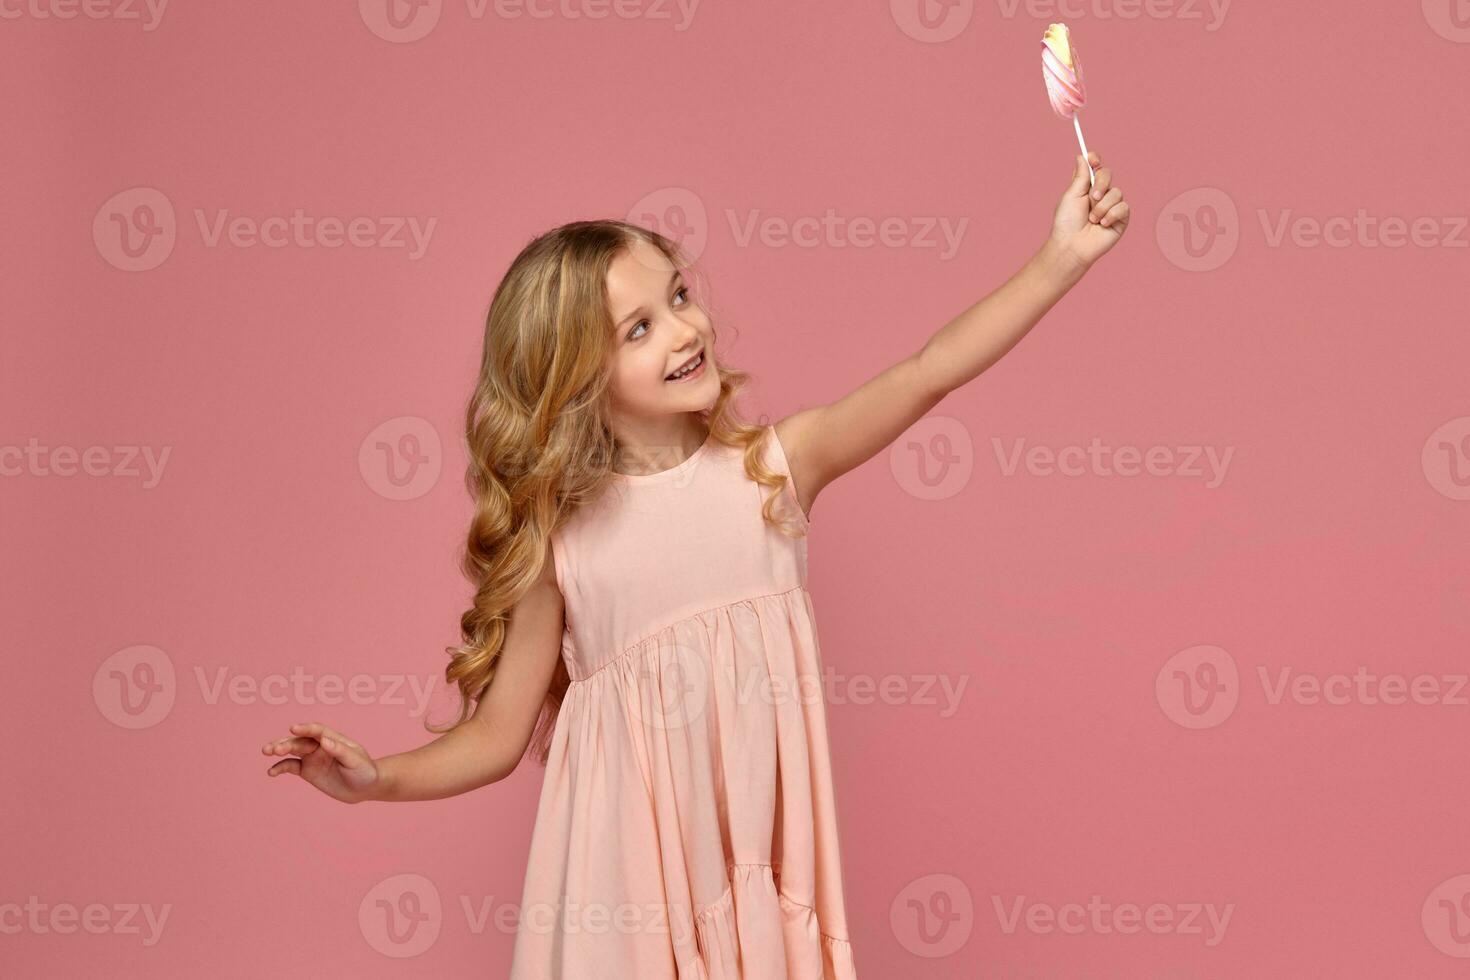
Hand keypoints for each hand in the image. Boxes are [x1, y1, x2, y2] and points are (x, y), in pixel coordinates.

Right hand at [262, 722, 381, 803]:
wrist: (364, 788)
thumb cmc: (364, 771)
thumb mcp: (355, 761)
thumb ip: (340, 750)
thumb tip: (324, 741)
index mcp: (333, 739)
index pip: (317, 731)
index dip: (306, 729)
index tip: (294, 729)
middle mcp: (320, 745)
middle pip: (301, 741)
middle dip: (287, 743)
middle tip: (274, 749)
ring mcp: (312, 757)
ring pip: (292, 750)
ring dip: (279, 749)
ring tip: (267, 751)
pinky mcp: (307, 770)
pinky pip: (290, 766)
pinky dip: (280, 767)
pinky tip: (271, 772)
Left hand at [1048, 150, 1129, 271]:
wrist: (1072, 245)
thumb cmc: (1067, 223)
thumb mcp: (1071, 196)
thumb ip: (1080, 176)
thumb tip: (1081, 156)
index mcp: (1086, 187)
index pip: (1095, 167)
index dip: (1095, 160)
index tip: (1092, 159)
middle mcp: (1101, 194)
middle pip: (1108, 174)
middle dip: (1100, 184)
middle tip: (1092, 197)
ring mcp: (1112, 206)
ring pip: (1117, 192)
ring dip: (1102, 207)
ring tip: (1093, 219)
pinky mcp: (1121, 218)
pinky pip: (1123, 207)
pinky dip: (1111, 215)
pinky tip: (1102, 224)